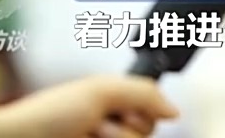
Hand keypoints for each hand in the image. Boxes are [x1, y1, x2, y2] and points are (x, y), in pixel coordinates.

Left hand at [0, 75, 178, 137]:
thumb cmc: (49, 113)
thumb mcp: (102, 91)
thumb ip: (145, 94)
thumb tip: (175, 112)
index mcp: (111, 96)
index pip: (152, 105)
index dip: (144, 108)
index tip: (124, 109)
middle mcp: (109, 120)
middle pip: (146, 130)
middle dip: (125, 127)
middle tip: (96, 122)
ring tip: (85, 134)